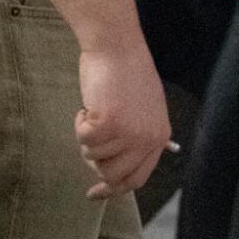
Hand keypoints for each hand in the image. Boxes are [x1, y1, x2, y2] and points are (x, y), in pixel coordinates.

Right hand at [76, 41, 171, 198]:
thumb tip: (115, 168)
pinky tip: (87, 107)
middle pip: (112, 175)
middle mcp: (147, 139)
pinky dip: (79, 123)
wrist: (117, 46)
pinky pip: (84, 139)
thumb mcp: (143, 109)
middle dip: (94, 161)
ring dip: (87, 136)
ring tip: (93, 111)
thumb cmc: (126, 72)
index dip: (113, 189)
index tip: (94, 192)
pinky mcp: (108, 124)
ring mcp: (128, 133)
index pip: (137, 178)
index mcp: (159, 136)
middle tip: (90, 138)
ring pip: (94, 157)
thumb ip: (136, 138)